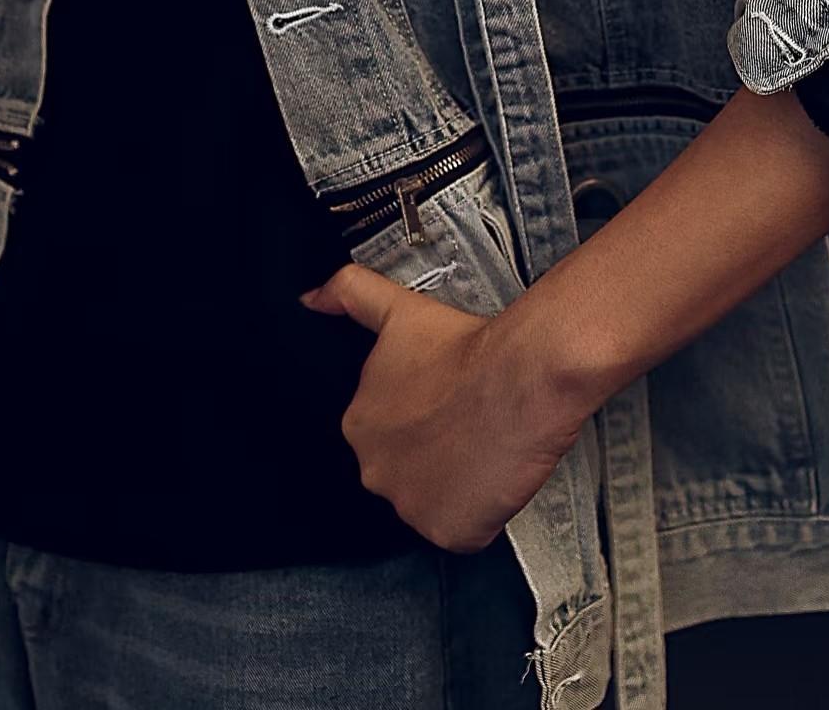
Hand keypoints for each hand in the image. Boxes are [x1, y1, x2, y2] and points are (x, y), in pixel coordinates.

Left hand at [298, 262, 585, 551]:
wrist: (520, 375)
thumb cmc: (464, 345)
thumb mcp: (398, 310)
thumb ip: (348, 295)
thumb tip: (308, 298)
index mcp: (358, 426)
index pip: (387, 436)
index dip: (421, 420)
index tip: (446, 404)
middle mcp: (374, 472)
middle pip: (406, 472)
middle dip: (434, 455)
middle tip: (467, 425)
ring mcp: (412, 508)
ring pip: (434, 503)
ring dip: (456, 485)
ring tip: (483, 448)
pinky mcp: (451, 533)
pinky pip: (463, 530)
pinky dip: (479, 513)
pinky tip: (493, 477)